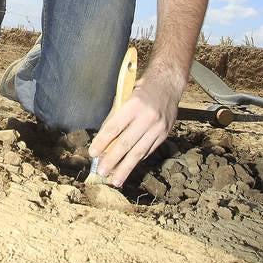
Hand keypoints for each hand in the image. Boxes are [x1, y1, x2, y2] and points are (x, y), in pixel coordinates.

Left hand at [88, 67, 184, 186]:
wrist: (169, 82)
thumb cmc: (143, 86)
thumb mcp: (125, 95)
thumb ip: (116, 115)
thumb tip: (103, 137)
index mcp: (134, 105)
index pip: (114, 127)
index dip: (102, 142)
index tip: (92, 153)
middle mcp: (147, 117)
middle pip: (126, 143)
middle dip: (112, 160)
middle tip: (101, 172)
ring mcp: (158, 127)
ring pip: (139, 152)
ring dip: (126, 167)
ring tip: (115, 180)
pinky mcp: (165, 133)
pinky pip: (148, 150)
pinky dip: (138, 159)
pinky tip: (129, 166)